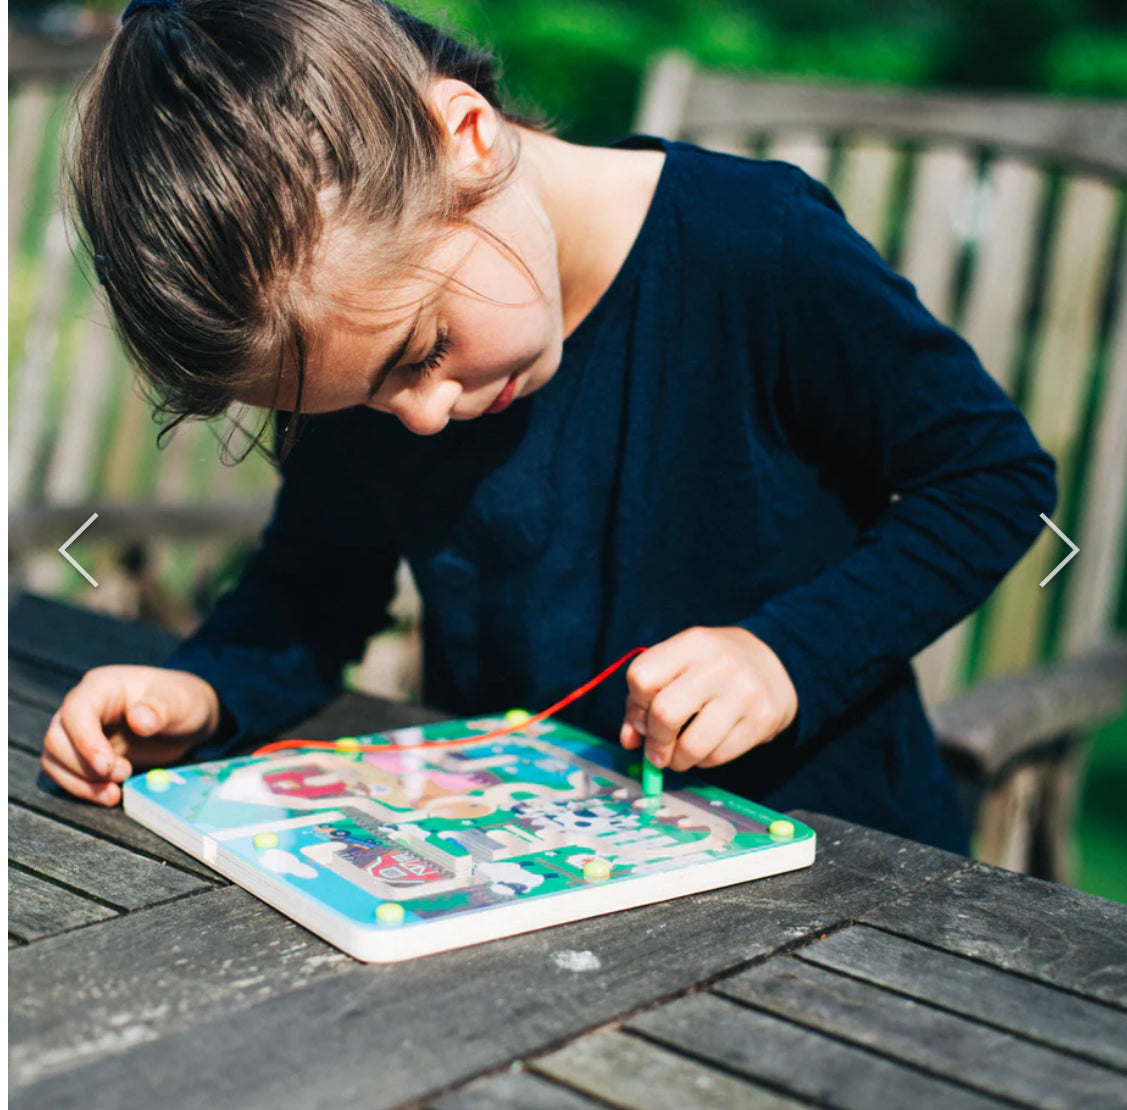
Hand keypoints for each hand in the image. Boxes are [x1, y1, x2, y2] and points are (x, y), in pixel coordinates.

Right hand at [41, 665, 221, 806]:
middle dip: (85, 766)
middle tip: (122, 775)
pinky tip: (109, 795)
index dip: (85, 740)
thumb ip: (161, 708)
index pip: (77, 710)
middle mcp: (83, 707)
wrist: (186, 720)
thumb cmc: (183, 702)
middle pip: (58, 739)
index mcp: (102, 686)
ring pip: (55, 759)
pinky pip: (66, 774)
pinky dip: (82, 789)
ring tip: (114, 793)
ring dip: (80, 782)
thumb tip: (138, 719)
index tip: (106, 766)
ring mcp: (79, 732)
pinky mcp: (83, 755)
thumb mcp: (181, 701)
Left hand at [620, 626, 797, 771]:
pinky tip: (706, 749)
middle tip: (657, 752)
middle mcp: (719, 665)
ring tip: (679, 756)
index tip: (642, 718)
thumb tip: (629, 740)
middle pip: (665, 713)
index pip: (641, 678)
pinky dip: (703, 761)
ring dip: (678, 760)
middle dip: (655, 742)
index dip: (635, 706)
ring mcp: (744, 692)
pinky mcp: (763, 720)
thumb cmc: (713, 667)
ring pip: (692, 745)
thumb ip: (645, 698)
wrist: (777, 661)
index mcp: (692, 643)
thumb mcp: (680, 664)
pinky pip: (718, 757)